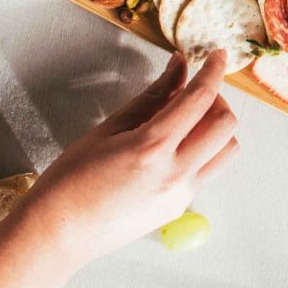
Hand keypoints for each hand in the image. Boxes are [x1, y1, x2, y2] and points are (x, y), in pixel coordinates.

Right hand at [33, 51, 238, 259]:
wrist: (61, 232)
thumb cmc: (73, 179)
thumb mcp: (109, 128)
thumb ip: (152, 97)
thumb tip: (179, 67)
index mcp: (153, 148)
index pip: (200, 99)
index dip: (213, 70)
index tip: (217, 54)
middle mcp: (176, 173)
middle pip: (226, 124)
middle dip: (218, 98)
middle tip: (194, 90)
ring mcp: (182, 195)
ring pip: (226, 150)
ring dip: (217, 127)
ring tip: (187, 119)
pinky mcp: (181, 209)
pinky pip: (208, 170)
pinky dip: (203, 149)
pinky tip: (175, 145)